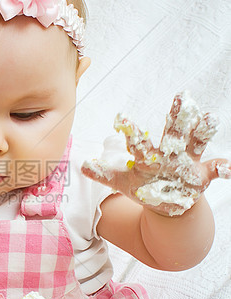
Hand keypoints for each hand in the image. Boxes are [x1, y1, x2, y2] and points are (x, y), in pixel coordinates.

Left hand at [82, 92, 230, 215]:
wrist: (167, 203)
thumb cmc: (145, 187)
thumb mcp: (122, 183)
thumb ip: (104, 174)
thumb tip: (81, 166)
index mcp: (150, 155)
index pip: (140, 139)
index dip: (131, 130)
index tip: (120, 117)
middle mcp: (170, 154)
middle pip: (173, 133)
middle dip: (177, 116)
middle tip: (182, 94)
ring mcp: (188, 163)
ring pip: (197, 143)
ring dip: (203, 131)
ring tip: (210, 117)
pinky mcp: (202, 176)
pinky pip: (217, 170)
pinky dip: (225, 167)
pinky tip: (230, 166)